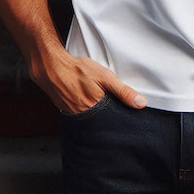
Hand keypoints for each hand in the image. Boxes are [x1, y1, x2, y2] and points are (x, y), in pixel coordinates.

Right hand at [27, 44, 146, 113]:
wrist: (52, 68)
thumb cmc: (78, 70)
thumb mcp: (105, 77)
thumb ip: (123, 91)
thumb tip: (140, 103)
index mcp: (95, 109)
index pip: (114, 123)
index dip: (122, 121)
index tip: (129, 121)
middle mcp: (84, 118)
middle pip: (103, 125)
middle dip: (111, 122)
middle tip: (116, 115)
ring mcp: (75, 117)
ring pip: (93, 122)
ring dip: (100, 118)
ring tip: (104, 110)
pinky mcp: (68, 113)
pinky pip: (82, 118)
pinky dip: (89, 114)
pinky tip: (91, 107)